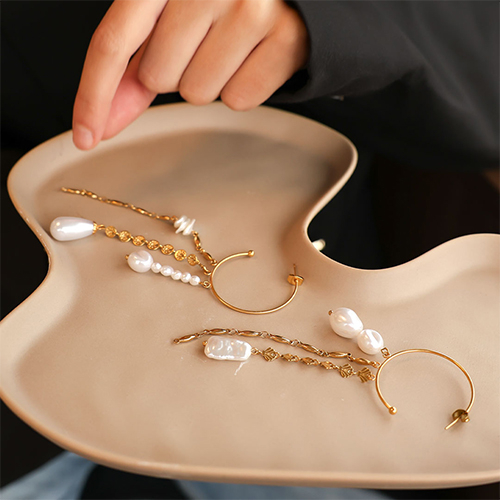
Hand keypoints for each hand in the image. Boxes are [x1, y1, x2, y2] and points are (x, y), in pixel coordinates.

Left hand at [72, 0, 308, 149]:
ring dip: (209, 80)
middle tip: (206, 39)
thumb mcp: (172, 15)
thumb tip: (103, 122)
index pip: (113, 42)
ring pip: (199, 93)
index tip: (86, 137)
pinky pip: (239, 100)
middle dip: (177, 71)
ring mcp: (249, 9)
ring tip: (233, 45)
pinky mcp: (284, 38)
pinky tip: (254, 57)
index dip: (94, 95)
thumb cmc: (224, 0)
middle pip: (160, 77)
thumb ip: (135, 65)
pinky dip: (242, 88)